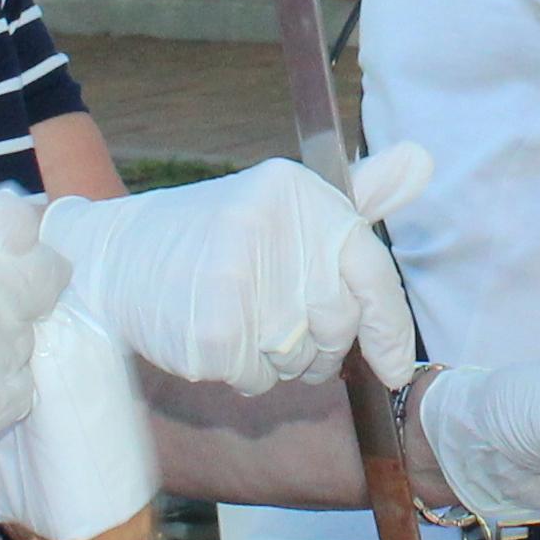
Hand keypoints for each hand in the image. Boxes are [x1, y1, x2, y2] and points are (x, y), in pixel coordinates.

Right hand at [36, 150, 427, 389]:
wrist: (115, 255)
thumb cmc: (213, 237)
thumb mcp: (288, 205)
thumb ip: (359, 193)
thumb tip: (424, 160)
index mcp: (299, 193)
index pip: (371, 269)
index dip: (391, 327)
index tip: (395, 368)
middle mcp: (272, 226)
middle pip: (337, 326)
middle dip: (316, 343)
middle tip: (276, 317)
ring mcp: (239, 277)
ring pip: (296, 361)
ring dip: (273, 359)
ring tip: (239, 317)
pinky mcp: (211, 327)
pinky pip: (254, 379)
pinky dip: (237, 372)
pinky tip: (212, 335)